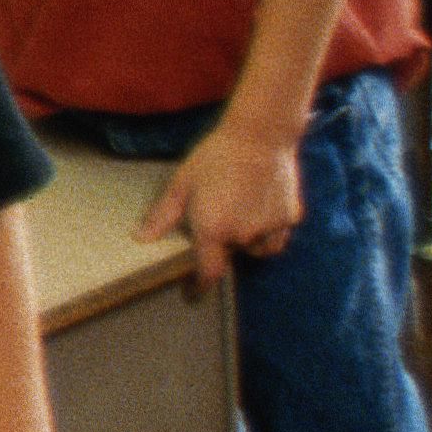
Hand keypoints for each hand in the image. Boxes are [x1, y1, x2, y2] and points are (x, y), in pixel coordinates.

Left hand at [142, 121, 305, 284]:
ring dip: (249, 240)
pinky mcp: (291, 217)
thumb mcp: (182, 184)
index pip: (209, 272)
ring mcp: (271, 227)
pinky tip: (260, 204)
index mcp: (214, 230)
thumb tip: (141, 239)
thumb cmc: (214, 157)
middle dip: (225, 244)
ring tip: (240, 209)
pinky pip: (278, 234)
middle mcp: (244, 235)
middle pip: (233, 254)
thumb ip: (163, 215)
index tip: (193, 295)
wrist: (260, 135)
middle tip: (220, 214)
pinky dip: (269, 228)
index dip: (200, 287)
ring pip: (259, 248)